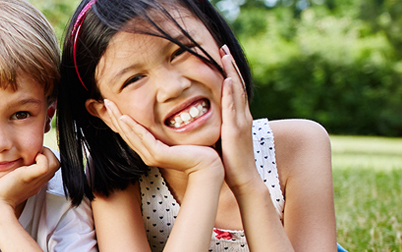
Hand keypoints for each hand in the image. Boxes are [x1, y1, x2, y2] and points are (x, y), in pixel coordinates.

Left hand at [0, 148, 58, 209]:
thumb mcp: (10, 182)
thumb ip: (15, 174)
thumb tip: (11, 164)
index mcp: (34, 182)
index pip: (49, 168)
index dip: (45, 158)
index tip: (32, 154)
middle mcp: (38, 181)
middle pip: (55, 165)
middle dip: (47, 153)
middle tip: (34, 152)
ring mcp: (35, 180)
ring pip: (55, 164)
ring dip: (46, 154)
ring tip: (34, 154)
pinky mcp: (29, 177)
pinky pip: (45, 165)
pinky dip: (41, 158)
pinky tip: (29, 159)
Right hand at [100, 99, 220, 174]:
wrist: (208, 166)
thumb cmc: (197, 152)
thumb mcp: (177, 138)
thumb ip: (168, 132)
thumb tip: (164, 119)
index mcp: (149, 150)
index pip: (130, 132)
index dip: (118, 119)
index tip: (112, 105)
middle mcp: (147, 154)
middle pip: (125, 132)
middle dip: (114, 116)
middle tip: (105, 101)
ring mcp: (151, 156)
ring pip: (130, 134)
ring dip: (119, 118)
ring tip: (110, 105)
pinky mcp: (159, 155)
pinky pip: (143, 138)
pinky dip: (133, 127)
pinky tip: (125, 118)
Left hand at [218, 45, 258, 187]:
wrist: (242, 178)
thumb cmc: (230, 160)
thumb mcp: (223, 137)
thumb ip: (219, 125)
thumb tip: (207, 118)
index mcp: (237, 117)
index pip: (233, 90)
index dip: (228, 72)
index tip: (221, 56)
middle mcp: (242, 116)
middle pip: (237, 85)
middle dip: (230, 65)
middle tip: (222, 47)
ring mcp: (240, 122)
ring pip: (237, 92)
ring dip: (231, 72)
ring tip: (225, 56)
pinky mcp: (235, 130)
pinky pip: (233, 108)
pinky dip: (232, 93)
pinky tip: (228, 80)